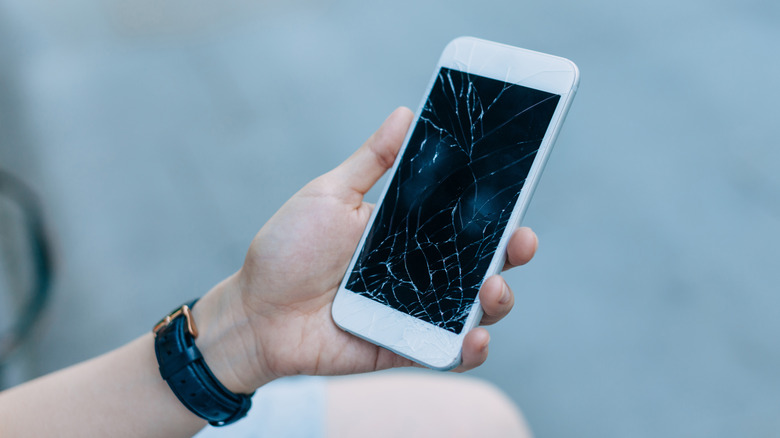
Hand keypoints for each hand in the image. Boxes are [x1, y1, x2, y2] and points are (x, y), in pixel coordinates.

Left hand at [199, 108, 538, 392]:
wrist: (254, 312)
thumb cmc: (287, 249)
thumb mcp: (330, 195)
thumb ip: (372, 161)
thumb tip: (406, 112)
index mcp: (407, 232)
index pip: (464, 219)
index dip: (496, 209)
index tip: (518, 193)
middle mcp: (418, 272)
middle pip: (482, 262)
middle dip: (512, 253)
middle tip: (521, 241)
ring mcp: (414, 311)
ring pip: (474, 308)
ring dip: (497, 300)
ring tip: (492, 289)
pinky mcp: (403, 347)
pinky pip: (447, 351)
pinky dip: (468, 349)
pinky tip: (474, 337)